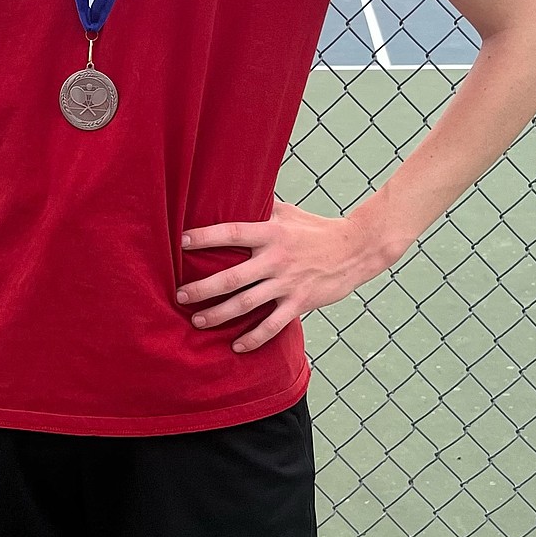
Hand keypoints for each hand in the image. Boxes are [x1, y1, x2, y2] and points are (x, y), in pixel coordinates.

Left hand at [177, 201, 389, 351]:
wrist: (355, 249)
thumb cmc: (316, 228)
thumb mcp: (288, 212)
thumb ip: (261, 206)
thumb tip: (234, 190)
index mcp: (271, 233)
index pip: (232, 233)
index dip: (205, 237)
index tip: (181, 241)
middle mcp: (276, 259)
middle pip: (232, 277)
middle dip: (202, 289)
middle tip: (180, 295)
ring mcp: (287, 283)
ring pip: (246, 304)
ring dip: (219, 315)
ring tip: (197, 321)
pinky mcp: (300, 303)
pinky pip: (273, 325)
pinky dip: (254, 338)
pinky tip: (236, 346)